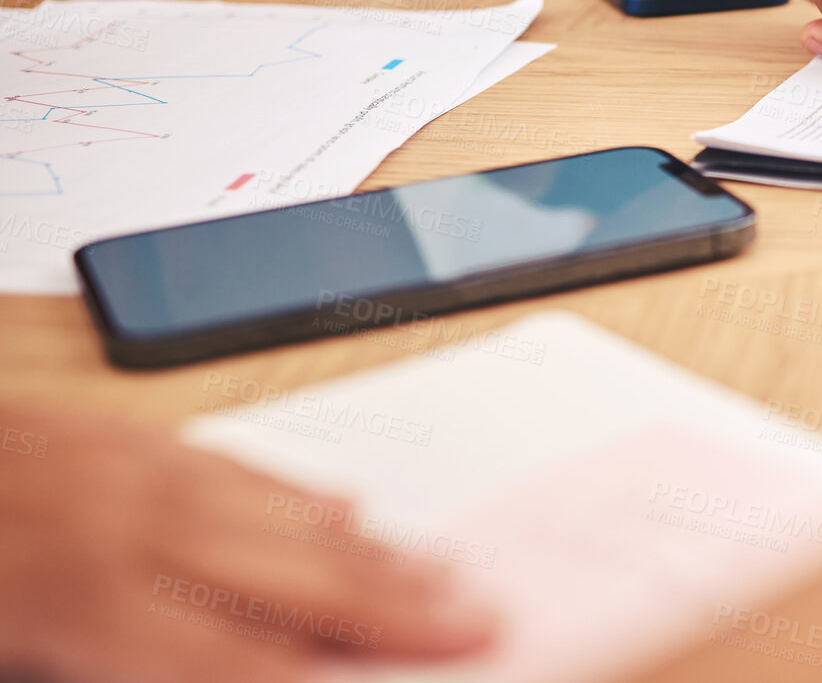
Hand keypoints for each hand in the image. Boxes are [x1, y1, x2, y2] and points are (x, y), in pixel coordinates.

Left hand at [0, 406, 496, 681]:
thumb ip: (94, 654)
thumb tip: (217, 666)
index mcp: (69, 592)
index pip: (227, 658)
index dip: (323, 678)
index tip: (408, 680)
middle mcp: (111, 520)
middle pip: (279, 569)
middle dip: (389, 598)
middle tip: (481, 614)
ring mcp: (112, 464)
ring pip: (268, 505)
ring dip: (365, 544)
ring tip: (443, 568)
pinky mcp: (101, 433)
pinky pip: (223, 458)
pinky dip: (294, 487)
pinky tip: (340, 505)